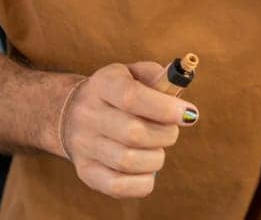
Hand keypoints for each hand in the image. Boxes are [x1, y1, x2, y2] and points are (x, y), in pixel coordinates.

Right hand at [58, 62, 196, 199]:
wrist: (72, 113)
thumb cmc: (118, 92)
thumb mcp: (135, 73)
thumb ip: (160, 79)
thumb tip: (181, 94)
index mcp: (103, 84)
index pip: (131, 97)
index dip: (165, 108)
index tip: (189, 114)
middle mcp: (88, 115)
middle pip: (133, 133)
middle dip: (165, 134)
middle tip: (171, 130)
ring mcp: (83, 146)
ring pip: (128, 161)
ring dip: (156, 157)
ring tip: (157, 147)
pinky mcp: (86, 172)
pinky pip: (118, 186)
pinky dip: (143, 181)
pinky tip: (148, 168)